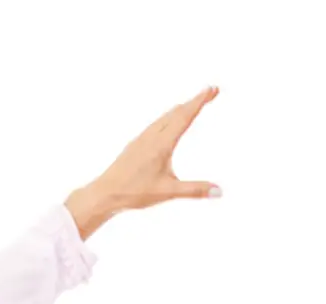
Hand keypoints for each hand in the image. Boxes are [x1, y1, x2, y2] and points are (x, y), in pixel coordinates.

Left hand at [66, 86, 221, 237]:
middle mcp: (152, 135)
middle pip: (177, 111)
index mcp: (162, 143)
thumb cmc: (135, 192)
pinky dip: (168, 116)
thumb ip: (195, 190)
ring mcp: (142, 138)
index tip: (213, 89)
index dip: (200, 101)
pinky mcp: (136, 143)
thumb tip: (220, 191)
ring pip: (165, 116)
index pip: (185, 116)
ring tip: (192, 103)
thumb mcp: (168, 192)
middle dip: (195, 100)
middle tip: (210, 91)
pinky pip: (156, 123)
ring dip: (181, 107)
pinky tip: (167, 122)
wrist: (105, 192)